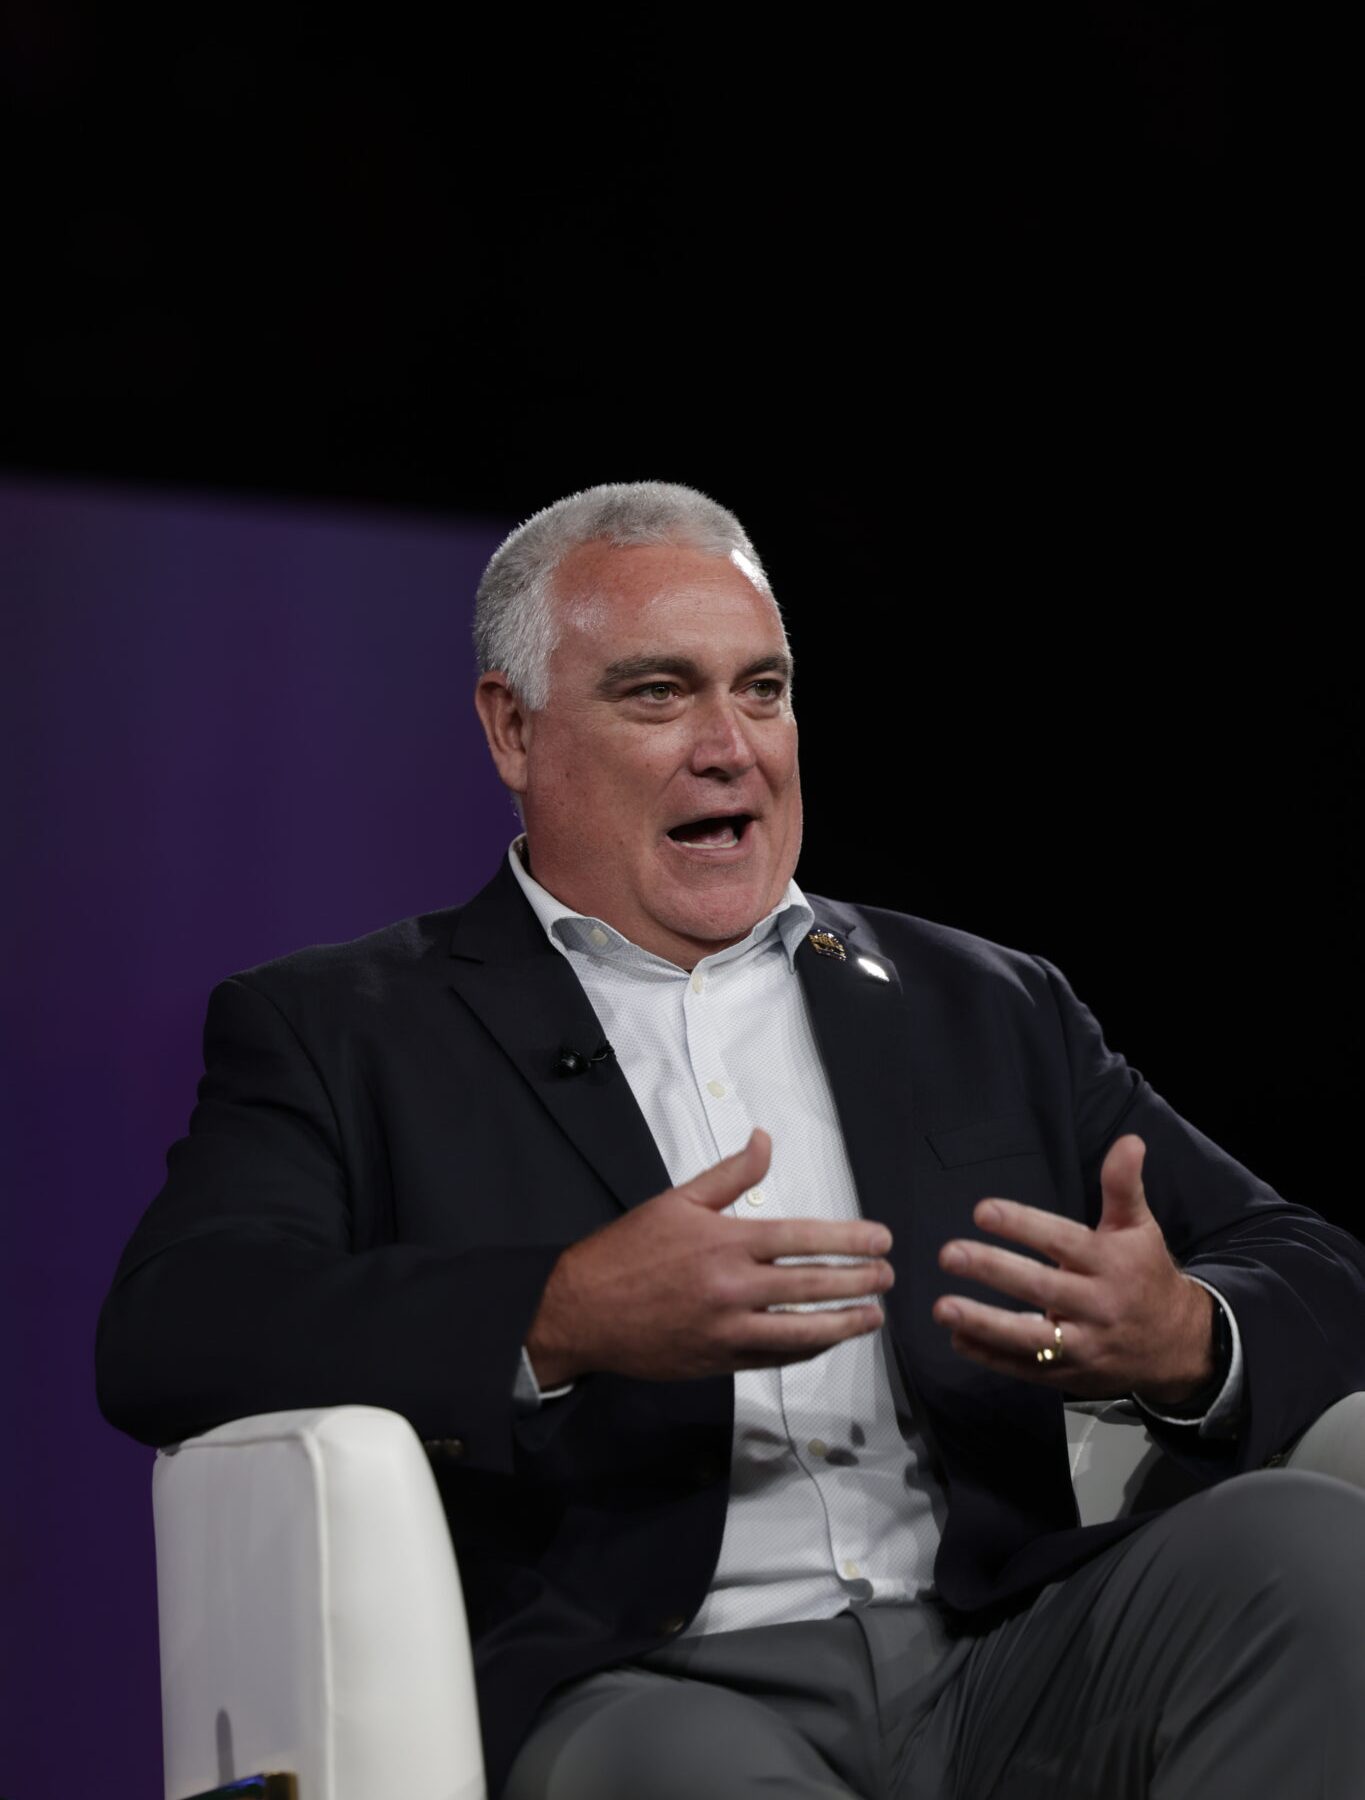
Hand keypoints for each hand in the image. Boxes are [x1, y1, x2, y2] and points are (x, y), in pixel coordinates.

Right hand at [526, 1129, 894, 1384]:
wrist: (582, 1310)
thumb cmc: (627, 1251)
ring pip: (802, 1330)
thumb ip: (729, 1175)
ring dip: (844, 1323)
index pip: (803, 1239)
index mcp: (725, 1242)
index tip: (880, 1240)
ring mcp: (728, 1330)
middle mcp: (732, 1288)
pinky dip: (807, 1349)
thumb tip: (765, 1140)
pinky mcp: (720, 1361)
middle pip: (812, 1286)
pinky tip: (827, 1339)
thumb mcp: (676, 1200)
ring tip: (873, 1316)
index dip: (849, 1240)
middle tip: (888, 1277)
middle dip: (858, 1282)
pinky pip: (776, 1357)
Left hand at [932, 1134, 1213, 1402]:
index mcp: (1111, 1264)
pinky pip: (1027, 1368)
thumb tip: (1129, 1140)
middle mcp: (1098, 1305)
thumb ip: (1123, 1186)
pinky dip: (991, 1357)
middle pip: (1041, 1287)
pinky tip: (958, 1340)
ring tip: (942, 1308)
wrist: (1180, 1346)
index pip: (1062, 1241)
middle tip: (948, 1254)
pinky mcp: (1072, 1375)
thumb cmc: (1145, 1275)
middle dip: (993, 1271)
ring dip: (983, 1324)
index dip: (1023, 1225)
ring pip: (1031, 1337)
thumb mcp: (1139, 1228)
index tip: (981, 1210)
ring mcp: (1085, 1345)